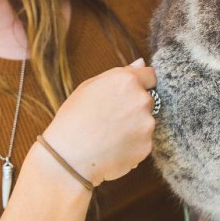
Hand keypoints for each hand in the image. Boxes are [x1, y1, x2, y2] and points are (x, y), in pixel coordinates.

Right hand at [42, 58, 156, 185]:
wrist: (68, 157)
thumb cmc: (73, 119)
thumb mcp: (88, 87)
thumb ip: (120, 73)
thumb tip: (141, 63)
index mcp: (127, 80)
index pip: (150, 75)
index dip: (139, 84)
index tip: (126, 95)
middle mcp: (142, 100)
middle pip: (148, 100)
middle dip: (135, 107)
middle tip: (111, 119)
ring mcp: (147, 124)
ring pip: (146, 122)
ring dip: (135, 127)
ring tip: (109, 135)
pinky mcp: (147, 146)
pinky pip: (143, 142)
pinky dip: (132, 145)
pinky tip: (113, 147)